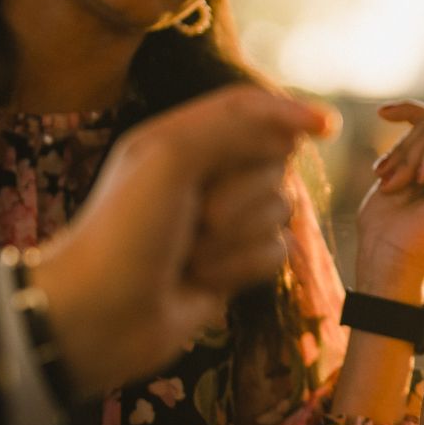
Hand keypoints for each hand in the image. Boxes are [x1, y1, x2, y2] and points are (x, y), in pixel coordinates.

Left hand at [33, 85, 336, 391]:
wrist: (98, 316)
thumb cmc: (124, 232)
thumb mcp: (171, 158)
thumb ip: (236, 125)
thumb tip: (305, 122)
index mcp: (181, 138)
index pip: (251, 108)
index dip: (290, 113)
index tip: (326, 129)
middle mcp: (204, 174)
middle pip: (274, 162)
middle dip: (245, 193)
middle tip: (198, 216)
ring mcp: (221, 222)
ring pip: (279, 211)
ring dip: (238, 237)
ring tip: (191, 255)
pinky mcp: (233, 264)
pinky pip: (276, 253)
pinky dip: (242, 267)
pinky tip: (202, 280)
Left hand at [349, 101, 423, 297]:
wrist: (389, 257)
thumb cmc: (384, 226)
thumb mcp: (394, 173)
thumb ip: (410, 148)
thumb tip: (417, 117)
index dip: (409, 110)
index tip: (381, 112)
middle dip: (402, 144)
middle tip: (385, 175)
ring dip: (409, 153)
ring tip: (395, 183)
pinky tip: (419, 180)